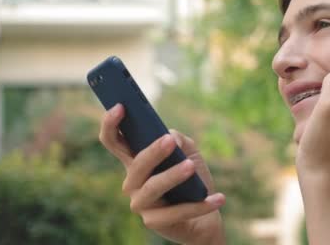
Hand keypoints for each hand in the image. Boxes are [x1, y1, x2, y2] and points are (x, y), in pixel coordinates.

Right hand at [99, 104, 225, 244]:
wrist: (205, 214)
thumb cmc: (193, 180)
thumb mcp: (189, 153)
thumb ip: (179, 139)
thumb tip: (171, 138)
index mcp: (135, 161)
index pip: (113, 141)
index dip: (111, 123)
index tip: (120, 106)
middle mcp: (132, 182)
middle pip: (136, 164)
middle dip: (152, 152)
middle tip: (170, 140)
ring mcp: (141, 204)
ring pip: (152, 188)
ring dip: (173, 176)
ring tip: (191, 167)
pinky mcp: (154, 222)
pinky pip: (177, 212)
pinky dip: (199, 205)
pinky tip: (218, 197)